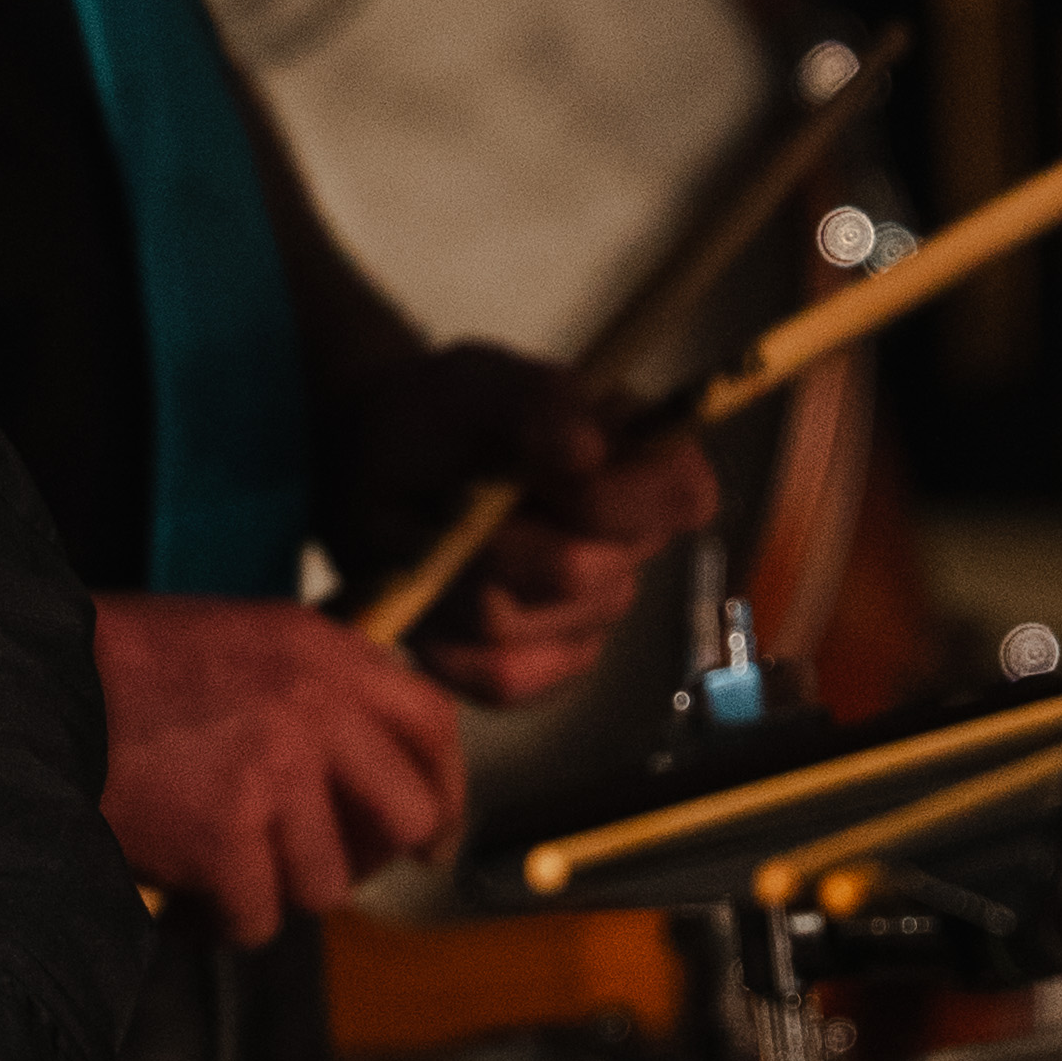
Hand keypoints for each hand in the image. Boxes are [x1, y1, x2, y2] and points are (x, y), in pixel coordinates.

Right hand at [93, 594, 463, 943]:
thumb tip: (361, 773)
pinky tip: (186, 903)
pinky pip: (256, 922)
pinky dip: (218, 925)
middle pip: (408, 817)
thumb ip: (312, 689)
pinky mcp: (226, 838)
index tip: (433, 834)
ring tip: (219, 872)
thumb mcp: (241, 640)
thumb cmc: (123, 669)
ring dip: (274, 891)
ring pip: (327, 884)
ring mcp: (275, 775)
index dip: (444, 789)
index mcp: (322, 651)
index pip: (430, 723)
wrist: (33, 688)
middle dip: (372, 858)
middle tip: (324, 869)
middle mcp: (315, 708)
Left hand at [340, 344, 715, 704]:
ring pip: (517, 622)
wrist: (378, 465)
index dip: (618, 497)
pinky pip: (501, 677)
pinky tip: (429, 595)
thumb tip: (587, 449)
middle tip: (449, 495)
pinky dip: (445, 639)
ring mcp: (589, 614)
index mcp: (642, 463)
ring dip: (451, 576)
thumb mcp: (480, 383)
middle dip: (497, 535)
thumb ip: (537, 401)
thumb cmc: (446, 416)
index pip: (683, 497)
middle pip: (581, 570)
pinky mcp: (542, 667)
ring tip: (428, 535)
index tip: (552, 472)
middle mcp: (629, 546)